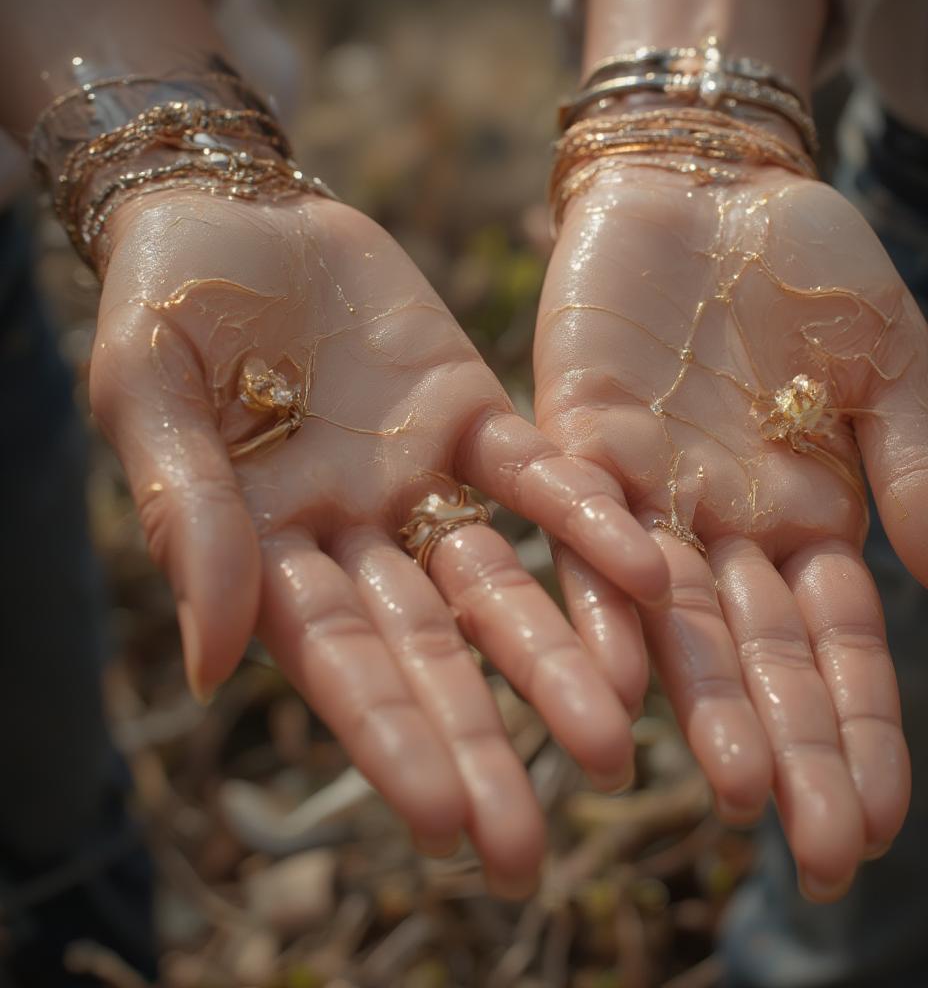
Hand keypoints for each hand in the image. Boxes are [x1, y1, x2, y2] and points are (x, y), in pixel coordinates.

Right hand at [90, 191, 668, 894]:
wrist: (235, 206)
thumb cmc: (164, 300)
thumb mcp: (149, 394)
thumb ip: (186, 519)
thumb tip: (209, 665)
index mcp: (265, 551)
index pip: (335, 663)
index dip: (389, 739)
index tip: (443, 824)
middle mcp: (354, 536)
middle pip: (428, 653)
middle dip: (479, 743)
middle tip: (529, 849)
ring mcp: (422, 481)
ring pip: (498, 585)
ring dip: (555, 657)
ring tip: (614, 744)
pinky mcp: (476, 416)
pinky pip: (539, 477)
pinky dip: (588, 521)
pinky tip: (649, 573)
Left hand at [533, 163, 927, 898]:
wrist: (711, 182)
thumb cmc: (808, 268)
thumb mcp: (887, 361)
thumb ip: (915, 470)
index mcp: (802, 513)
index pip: (835, 643)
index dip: (860, 728)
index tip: (880, 822)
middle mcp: (718, 524)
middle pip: (756, 653)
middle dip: (791, 747)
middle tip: (821, 857)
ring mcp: (644, 488)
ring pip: (668, 615)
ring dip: (699, 701)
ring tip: (725, 792)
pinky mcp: (573, 436)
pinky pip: (582, 528)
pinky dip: (599, 592)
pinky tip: (611, 669)